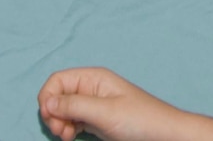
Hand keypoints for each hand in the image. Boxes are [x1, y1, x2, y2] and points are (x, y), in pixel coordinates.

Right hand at [39, 68, 195, 140]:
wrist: (165, 136)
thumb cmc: (141, 120)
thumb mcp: (105, 112)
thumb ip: (74, 105)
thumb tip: (47, 102)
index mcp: (93, 78)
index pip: (58, 80)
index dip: (48, 97)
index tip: (49, 117)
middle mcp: (91, 89)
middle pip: (58, 95)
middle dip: (53, 113)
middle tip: (60, 130)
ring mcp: (94, 105)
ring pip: (63, 110)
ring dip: (59, 123)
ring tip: (67, 136)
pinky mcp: (97, 121)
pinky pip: (73, 120)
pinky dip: (68, 128)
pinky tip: (72, 136)